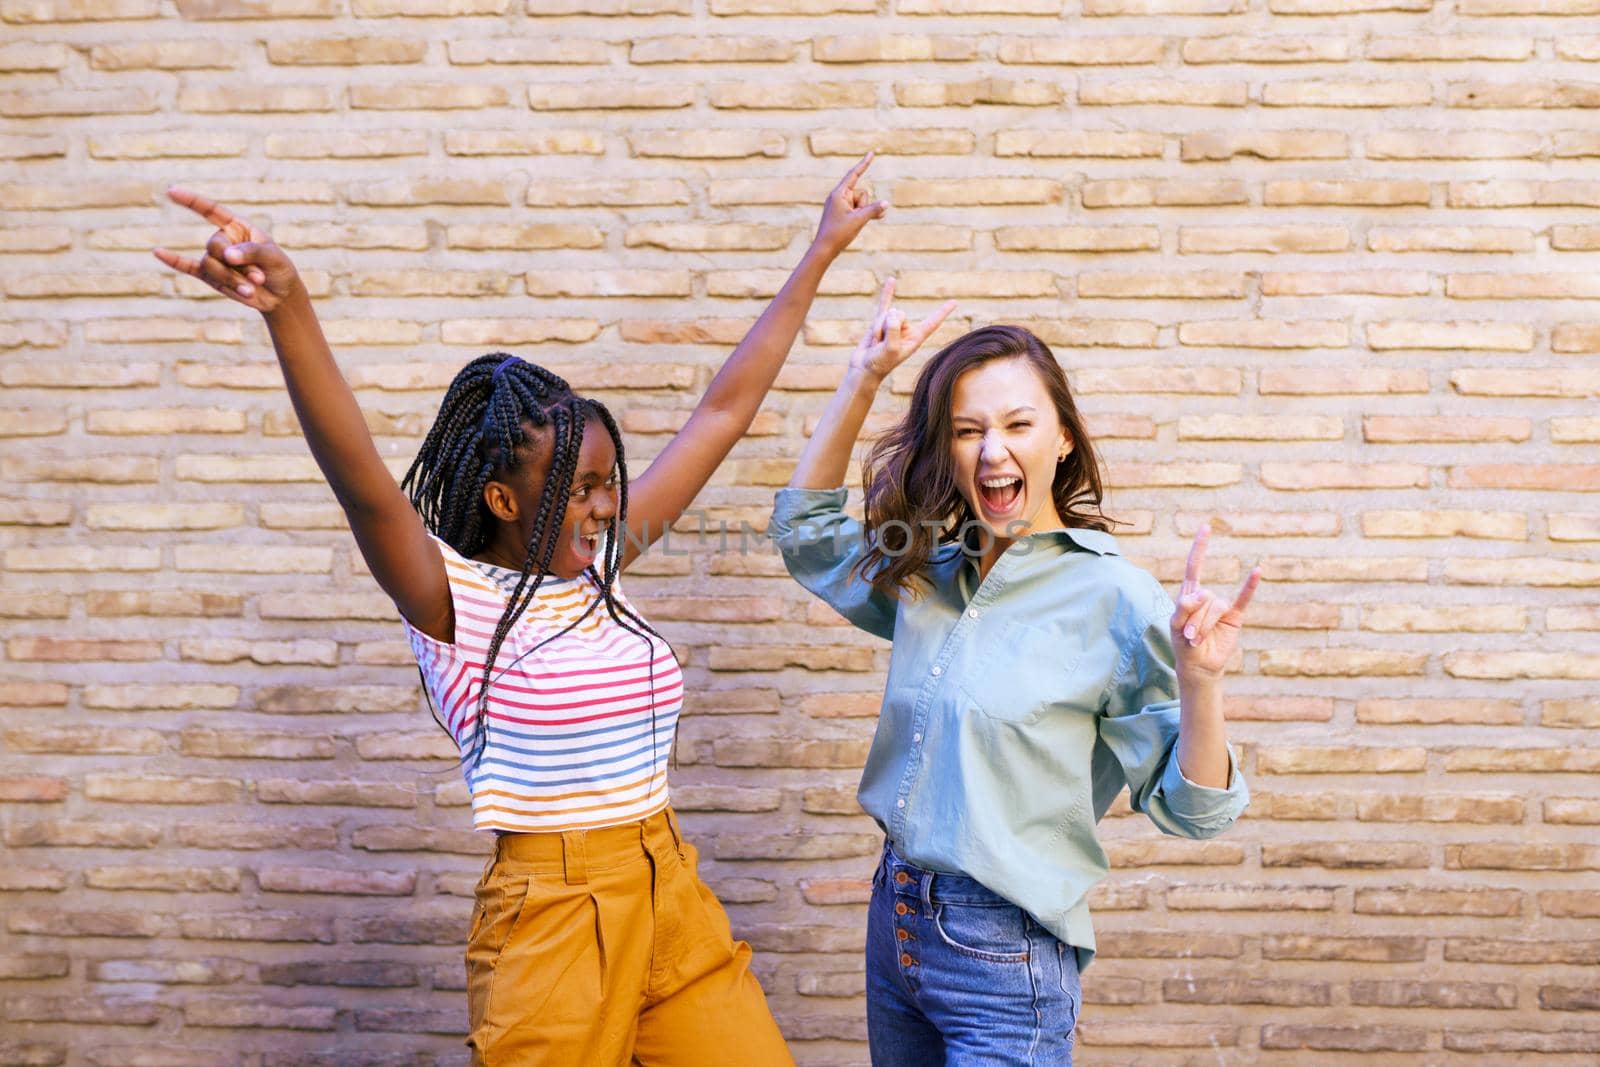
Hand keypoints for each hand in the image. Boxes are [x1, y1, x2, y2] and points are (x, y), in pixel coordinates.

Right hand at [153, 187, 300, 313]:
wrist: (280, 295)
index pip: (212, 210)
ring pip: (210, 265)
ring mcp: (215, 258)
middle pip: (214, 247)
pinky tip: (158, 252)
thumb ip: (250, 253)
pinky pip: (187, 266)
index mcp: (238, 227)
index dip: (192, 201)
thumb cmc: (279, 269)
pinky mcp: (211, 276)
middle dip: (236, 265)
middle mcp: (224, 239)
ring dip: (232, 279)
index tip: (172, 191)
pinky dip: (174, 260)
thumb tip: (226, 256)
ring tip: (253, 288)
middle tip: (259, 277)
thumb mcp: (272, 257)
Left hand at [810, 152, 887, 259]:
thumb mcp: (859, 220)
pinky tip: (878, 217)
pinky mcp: (843, 213)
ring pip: (862, 202)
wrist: (824, 249)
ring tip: (853, 224)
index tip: (871, 153)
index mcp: (839, 194)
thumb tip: (886, 203)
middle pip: (862, 192)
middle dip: (864, 204)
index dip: (864, 164)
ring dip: (863, 212)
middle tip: (854, 218)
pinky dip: (866, 213)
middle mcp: (839, 196)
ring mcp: (841, 205)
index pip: (854, 174)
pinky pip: (859, 208)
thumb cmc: (838, 234)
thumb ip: (873, 210)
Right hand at [850, 277, 956, 383]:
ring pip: (887, 313)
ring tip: (876, 343)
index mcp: (915, 339)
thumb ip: (894, 331)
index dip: (942, 312)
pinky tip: (892, 280)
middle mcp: (907, 330)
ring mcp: (893, 324)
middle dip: (887, 326)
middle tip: (882, 345)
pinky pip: (885, 303)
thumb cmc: (879, 364)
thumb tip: (893, 313)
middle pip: (900, 314)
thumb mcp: (891, 350)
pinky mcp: (881, 321)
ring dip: (878, 327)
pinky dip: (887, 292)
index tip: (955, 302)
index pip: (931, 323)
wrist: (863, 368)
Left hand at [1170, 524, 1259, 682]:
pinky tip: (1257, 571)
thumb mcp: (1176, 627)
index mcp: (1189, 594)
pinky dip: (1250, 586)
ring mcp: (1221, 606)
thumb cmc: (1183, 645)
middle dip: (1193, 619)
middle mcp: (1206, 596)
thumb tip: (1201, 593)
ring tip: (1197, 640)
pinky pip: (1243, 599)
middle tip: (1188, 637)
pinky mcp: (1235, 617)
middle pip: (1203, 598)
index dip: (1200, 548)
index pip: (1194, 566)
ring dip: (1204, 626)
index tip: (1206, 528)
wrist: (1198, 665)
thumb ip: (1183, 609)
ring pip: (1215, 607)